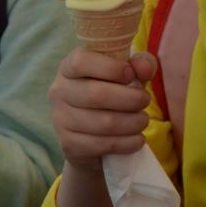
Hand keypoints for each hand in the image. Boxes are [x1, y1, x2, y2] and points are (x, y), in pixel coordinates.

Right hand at [49, 48, 155, 171]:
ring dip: (133, 123)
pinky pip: (103, 144)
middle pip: (97, 95)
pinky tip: (137, 139)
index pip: (81, 61)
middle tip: (145, 100)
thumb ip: (140, 64)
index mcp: (69, 67)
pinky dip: (127, 143)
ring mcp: (61, 120)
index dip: (110, 67)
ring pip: (104, 123)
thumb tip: (145, 68)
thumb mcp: (127, 73)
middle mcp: (60, 91)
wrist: (91, 134)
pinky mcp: (69, 145)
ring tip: (142, 120)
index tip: (131, 74)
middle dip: (132, 99)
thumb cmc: (112, 92)